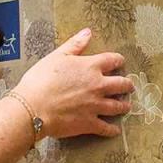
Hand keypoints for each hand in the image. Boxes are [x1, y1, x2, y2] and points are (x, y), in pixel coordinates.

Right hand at [13, 28, 133, 139]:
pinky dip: (113, 130)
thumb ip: (75, 44)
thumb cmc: (41, 79)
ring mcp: (96, 106)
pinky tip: (116, 130)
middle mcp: (98, 86)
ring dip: (124, 106)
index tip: (120, 62)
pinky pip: (107, 128)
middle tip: (129, 86)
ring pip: (118, 106)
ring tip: (127, 106)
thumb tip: (88, 31)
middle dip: (127, 85)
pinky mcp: (90, 123)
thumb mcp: (57, 56)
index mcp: (91, 67)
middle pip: (121, 84)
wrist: (34, 107)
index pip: (112, 60)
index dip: (118, 60)